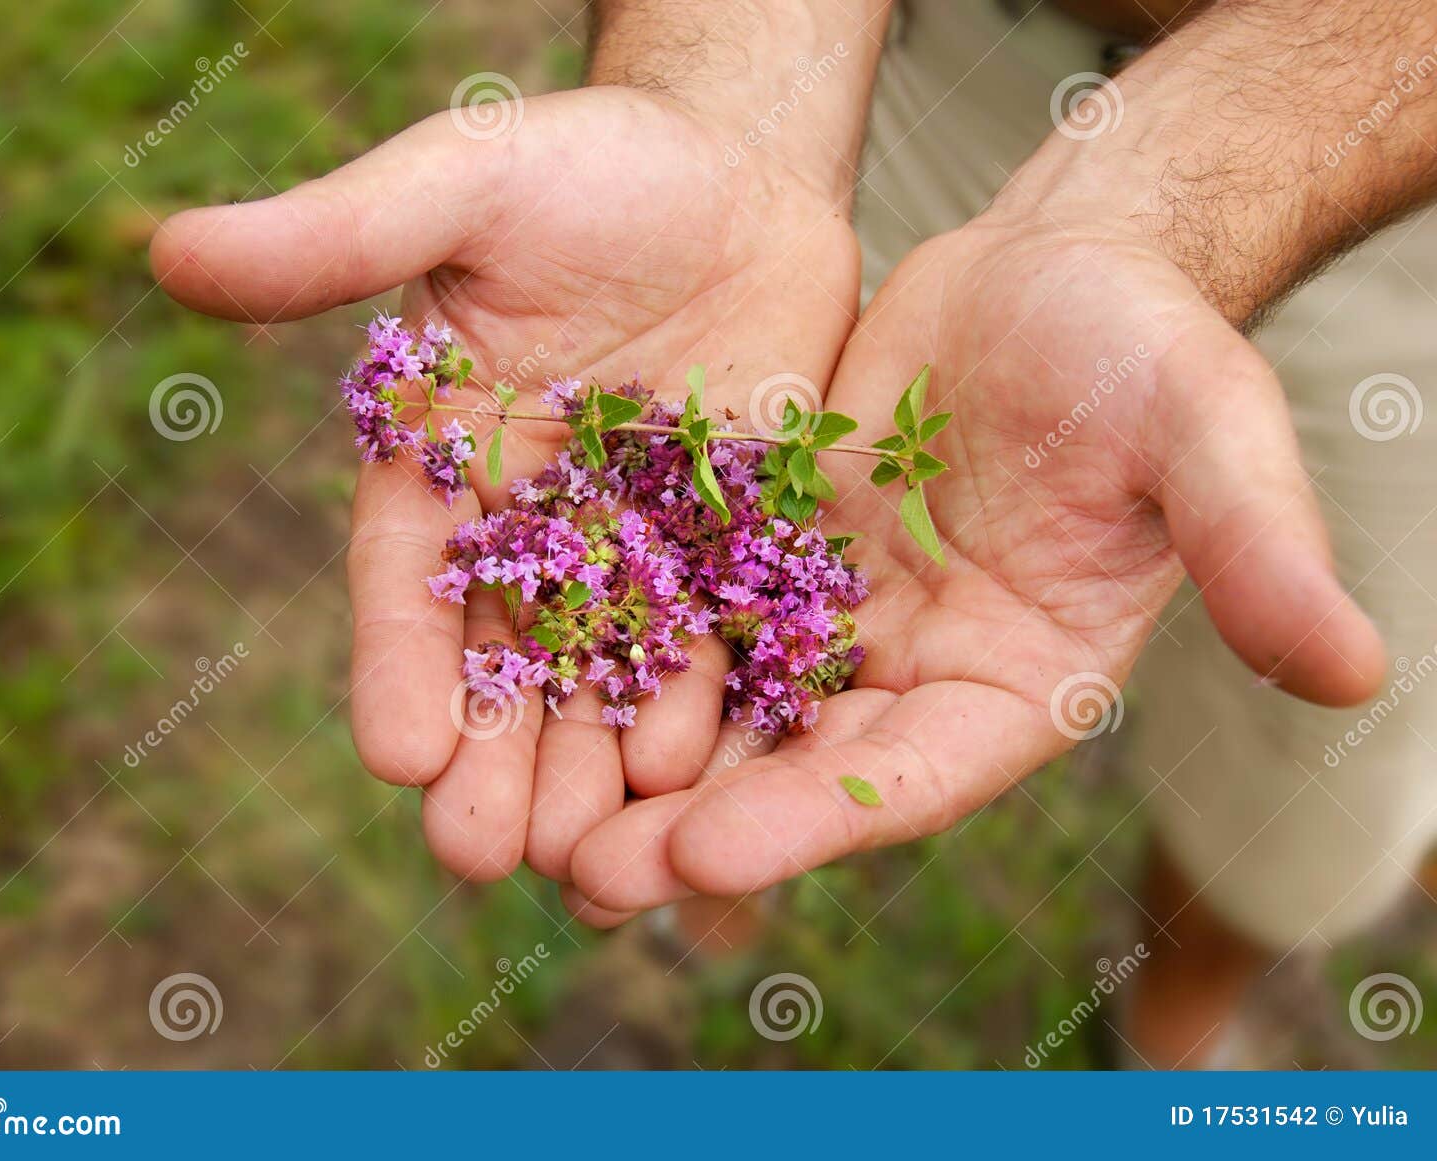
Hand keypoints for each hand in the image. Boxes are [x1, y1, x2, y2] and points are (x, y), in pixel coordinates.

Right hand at [150, 84, 861, 892]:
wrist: (732, 166)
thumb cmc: (585, 164)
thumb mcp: (465, 182)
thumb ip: (340, 234)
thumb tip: (168, 248)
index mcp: (443, 460)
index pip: (406, 581)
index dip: (397, 666)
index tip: (398, 756)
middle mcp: (529, 526)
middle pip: (503, 660)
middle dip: (493, 762)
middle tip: (485, 863)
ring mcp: (633, 548)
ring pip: (605, 679)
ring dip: (594, 773)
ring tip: (596, 867)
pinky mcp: (731, 549)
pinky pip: (719, 643)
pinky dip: (706, 714)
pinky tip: (703, 783)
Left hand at [568, 219, 1385, 913]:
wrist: (1059, 268)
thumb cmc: (1147, 346)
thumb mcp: (1204, 434)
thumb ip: (1254, 548)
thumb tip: (1355, 665)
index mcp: (1020, 689)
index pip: (910, 777)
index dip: (812, 818)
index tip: (704, 853)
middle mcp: (921, 676)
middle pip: (799, 769)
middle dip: (693, 824)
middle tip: (581, 873)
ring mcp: (843, 620)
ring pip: (727, 708)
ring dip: (633, 762)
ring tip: (531, 813)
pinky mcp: (779, 554)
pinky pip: (693, 612)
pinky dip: (625, 653)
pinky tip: (540, 681)